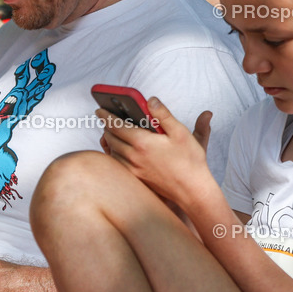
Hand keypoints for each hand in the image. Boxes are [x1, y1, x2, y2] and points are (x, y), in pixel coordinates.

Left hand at [98, 98, 214, 207]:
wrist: (192, 191)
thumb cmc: (189, 161)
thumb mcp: (181, 132)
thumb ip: (163, 114)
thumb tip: (150, 100)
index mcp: (142, 142)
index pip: (116, 125)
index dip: (106, 116)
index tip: (100, 110)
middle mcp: (133, 156)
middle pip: (111, 138)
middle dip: (107, 127)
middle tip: (106, 119)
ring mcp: (133, 169)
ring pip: (112, 152)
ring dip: (110, 140)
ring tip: (112, 132)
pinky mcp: (136, 178)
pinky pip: (118, 164)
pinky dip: (115, 154)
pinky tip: (120, 150)